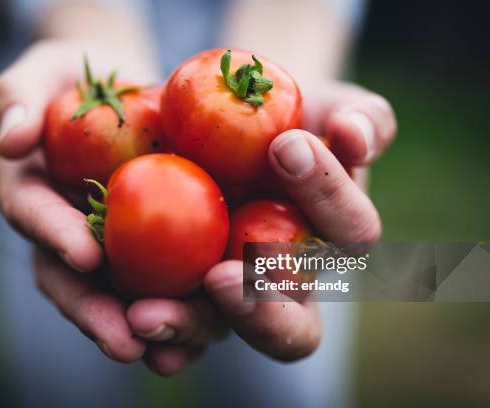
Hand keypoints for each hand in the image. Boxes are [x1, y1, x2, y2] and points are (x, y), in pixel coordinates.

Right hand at [0, 40, 171, 371]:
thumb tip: (12, 138)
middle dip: (98, 314)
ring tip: (176, 351)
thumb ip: (16, 98)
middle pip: (73, 283)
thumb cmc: (75, 79)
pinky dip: (188, 311)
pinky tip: (214, 330)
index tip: (85, 254)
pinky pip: (167, 285)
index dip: (54, 237)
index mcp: (32, 195)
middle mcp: (66, 233)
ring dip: (149, 329)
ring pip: (121, 297)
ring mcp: (109, 247)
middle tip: (126, 340)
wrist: (122, 89)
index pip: (34, 218)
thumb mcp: (41, 73)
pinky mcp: (153, 250)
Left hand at [129, 80, 395, 368]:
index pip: (350, 232)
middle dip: (260, 313)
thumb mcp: (336, 108)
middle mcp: (289, 283)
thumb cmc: (296, 118)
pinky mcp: (183, 286)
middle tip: (221, 278)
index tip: (285, 145)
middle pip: (291, 327)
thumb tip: (354, 134)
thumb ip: (366, 120)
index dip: (326, 195)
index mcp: (336, 240)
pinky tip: (123, 318)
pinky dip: (150, 329)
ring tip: (145, 315)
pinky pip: (169, 319)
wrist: (236, 123)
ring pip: (220, 330)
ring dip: (186, 327)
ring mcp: (234, 291)